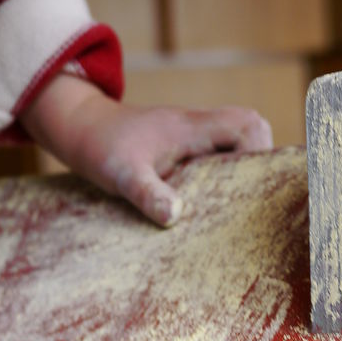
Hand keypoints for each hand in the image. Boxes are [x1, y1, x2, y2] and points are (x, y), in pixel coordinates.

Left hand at [19, 74, 272, 225]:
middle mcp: (198, 128)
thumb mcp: (121, 173)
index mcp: (191, 127)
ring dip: (245, 166)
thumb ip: (147, 193)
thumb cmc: (100, 147)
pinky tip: (217, 203)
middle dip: (262, 159)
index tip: (257, 183)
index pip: (247, 124)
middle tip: (255, 199)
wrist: (79, 128)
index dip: (262, 149)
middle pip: (251, 129)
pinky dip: (227, 172)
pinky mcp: (184, 148)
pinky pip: (219, 153)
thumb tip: (175, 216)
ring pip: (237, 141)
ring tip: (241, 205)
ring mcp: (192, 137)